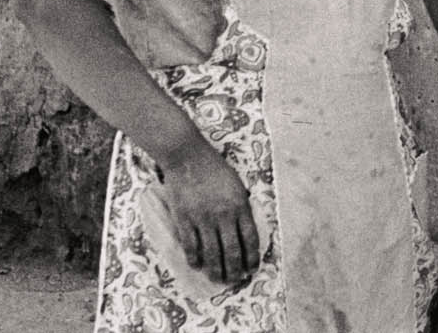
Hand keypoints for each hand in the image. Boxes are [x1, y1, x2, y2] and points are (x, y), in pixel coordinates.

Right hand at [155, 143, 260, 284]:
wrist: (187, 156)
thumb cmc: (214, 168)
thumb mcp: (237, 185)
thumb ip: (241, 207)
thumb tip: (244, 230)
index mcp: (240, 205)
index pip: (250, 239)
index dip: (252, 257)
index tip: (252, 268)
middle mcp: (223, 215)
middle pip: (232, 251)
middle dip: (235, 270)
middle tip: (235, 280)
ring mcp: (203, 219)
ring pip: (211, 254)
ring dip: (216, 270)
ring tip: (218, 279)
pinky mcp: (184, 219)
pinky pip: (191, 246)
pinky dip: (195, 259)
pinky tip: (198, 266)